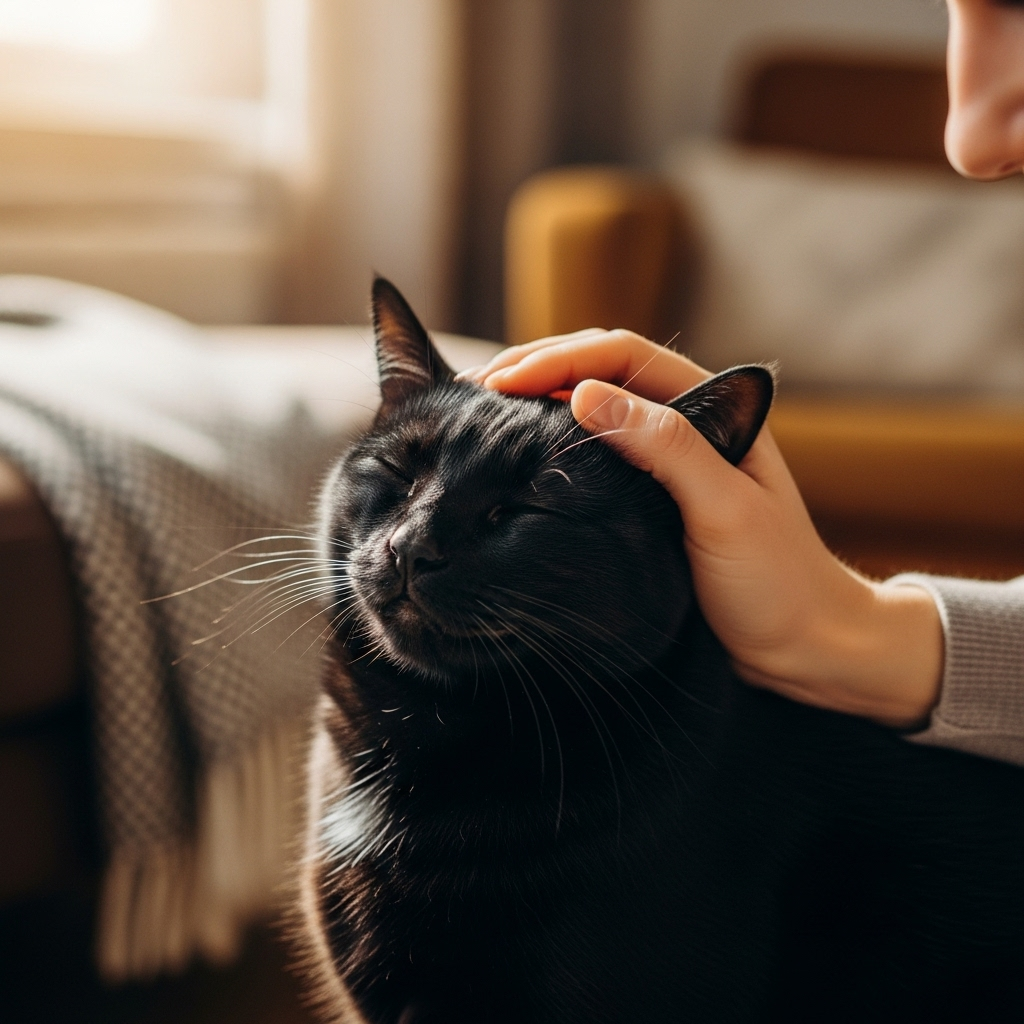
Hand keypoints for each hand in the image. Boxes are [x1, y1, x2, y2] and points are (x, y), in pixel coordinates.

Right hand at [458, 329, 943, 728]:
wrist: (807, 645)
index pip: (624, 356)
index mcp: (715, 408)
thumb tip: (585, 397)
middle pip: (604, 371)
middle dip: (538, 368)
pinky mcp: (654, 498)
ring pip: (596, 409)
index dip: (558, 360)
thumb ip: (665, 447)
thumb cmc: (778, 580)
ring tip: (485, 411)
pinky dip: (556, 444)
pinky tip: (524, 453)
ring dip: (541, 401)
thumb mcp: (724, 510)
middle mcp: (690, 422)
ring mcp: (670, 459)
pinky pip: (597, 455)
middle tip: (477, 390)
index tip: (502, 384)